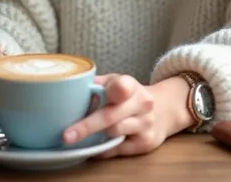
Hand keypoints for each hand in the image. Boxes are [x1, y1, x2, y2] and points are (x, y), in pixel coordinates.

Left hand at [63, 74, 193, 157]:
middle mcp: (142, 103)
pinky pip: (117, 149)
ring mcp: (146, 124)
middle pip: (111, 116)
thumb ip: (100, 84)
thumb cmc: (131, 95)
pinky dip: (103, 148)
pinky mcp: (146, 143)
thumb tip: (75, 88)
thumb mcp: (118, 82)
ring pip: (114, 133)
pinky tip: (94, 146)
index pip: (121, 86)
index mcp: (132, 86)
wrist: (164, 109)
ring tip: (79, 137)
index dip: (111, 90)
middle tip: (66, 135)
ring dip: (95, 136)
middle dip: (87, 126)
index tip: (95, 94)